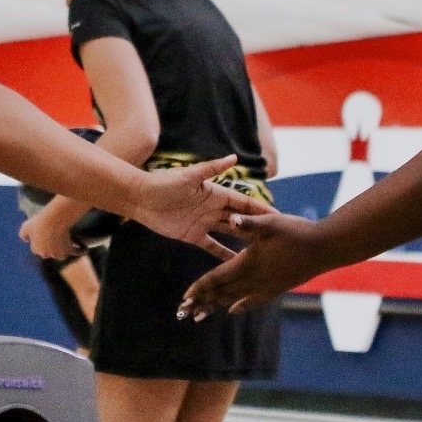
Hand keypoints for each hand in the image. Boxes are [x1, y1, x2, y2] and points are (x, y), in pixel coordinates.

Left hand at [20, 208, 81, 260]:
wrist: (52, 221)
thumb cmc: (39, 223)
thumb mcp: (26, 227)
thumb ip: (23, 235)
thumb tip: (25, 240)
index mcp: (36, 250)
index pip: (37, 248)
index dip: (40, 241)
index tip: (43, 234)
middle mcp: (46, 254)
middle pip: (49, 252)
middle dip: (50, 247)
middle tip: (54, 236)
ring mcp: (57, 254)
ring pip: (60, 254)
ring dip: (62, 250)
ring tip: (66, 241)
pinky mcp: (68, 250)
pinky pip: (75, 252)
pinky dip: (79, 251)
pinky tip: (84, 250)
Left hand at [128, 155, 271, 256]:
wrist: (141, 198)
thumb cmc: (164, 183)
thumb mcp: (189, 176)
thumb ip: (212, 168)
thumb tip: (234, 157)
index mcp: (215, 193)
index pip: (243, 202)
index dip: (260, 209)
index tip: (279, 216)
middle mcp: (213, 208)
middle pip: (240, 219)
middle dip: (258, 227)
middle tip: (279, 240)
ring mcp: (205, 222)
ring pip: (229, 233)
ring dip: (244, 241)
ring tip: (263, 254)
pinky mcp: (193, 235)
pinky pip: (212, 246)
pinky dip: (223, 255)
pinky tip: (236, 264)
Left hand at [179, 208, 334, 319]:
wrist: (325, 248)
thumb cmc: (297, 231)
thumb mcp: (270, 222)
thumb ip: (248, 222)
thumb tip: (231, 217)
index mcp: (248, 262)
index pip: (218, 278)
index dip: (200, 287)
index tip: (185, 297)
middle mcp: (255, 279)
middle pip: (222, 293)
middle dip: (203, 301)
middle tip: (184, 312)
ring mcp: (267, 286)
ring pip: (235, 299)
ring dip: (216, 306)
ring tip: (200, 315)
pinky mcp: (277, 288)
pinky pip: (254, 300)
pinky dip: (240, 305)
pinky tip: (232, 310)